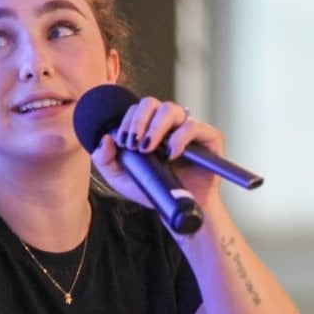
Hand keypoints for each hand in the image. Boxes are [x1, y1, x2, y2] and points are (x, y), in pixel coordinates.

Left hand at [90, 96, 224, 210]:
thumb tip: (106, 138)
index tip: (124, 143)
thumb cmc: (152, 190)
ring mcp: (188, 128)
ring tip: (148, 148)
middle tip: (133, 143)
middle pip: (152, 103)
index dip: (128, 121)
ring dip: (155, 126)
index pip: (136, 109)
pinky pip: (194, 126)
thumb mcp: (121, 179)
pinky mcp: (208, 138)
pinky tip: (171, 154)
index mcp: (149, 127)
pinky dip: (180, 138)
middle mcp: (169, 124)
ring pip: (171, 109)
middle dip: (138, 121)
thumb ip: (106, 160)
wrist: (178, 210)